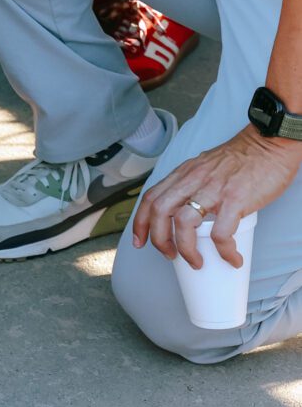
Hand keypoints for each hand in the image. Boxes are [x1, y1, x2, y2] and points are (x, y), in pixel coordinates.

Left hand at [132, 124, 301, 266]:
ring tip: (197, 262)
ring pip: (185, 223)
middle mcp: (194, 179)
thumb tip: (187, 212)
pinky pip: (222, 232)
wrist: (268, 144)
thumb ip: (194, 183)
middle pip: (160, 211)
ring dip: (186, 249)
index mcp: (185, 173)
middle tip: (169, 255)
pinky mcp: (236, 199)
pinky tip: (231, 257)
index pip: (151, 197)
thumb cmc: (241, 159)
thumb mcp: (206, 166)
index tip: (139, 241)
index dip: (140, 222)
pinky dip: (224, 250)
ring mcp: (214, 189)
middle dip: (159, 239)